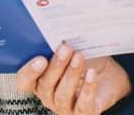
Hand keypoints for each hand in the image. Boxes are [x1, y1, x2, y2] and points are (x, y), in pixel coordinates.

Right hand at [15, 44, 130, 113]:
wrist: (110, 78)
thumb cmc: (86, 62)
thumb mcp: (73, 51)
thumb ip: (62, 45)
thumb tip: (60, 28)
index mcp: (40, 81)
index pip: (24, 81)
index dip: (29, 72)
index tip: (40, 58)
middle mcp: (49, 96)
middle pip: (45, 85)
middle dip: (56, 66)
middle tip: (65, 49)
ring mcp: (65, 107)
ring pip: (62, 95)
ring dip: (71, 74)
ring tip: (79, 57)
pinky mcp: (83, 112)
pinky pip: (83, 104)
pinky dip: (87, 88)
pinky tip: (91, 74)